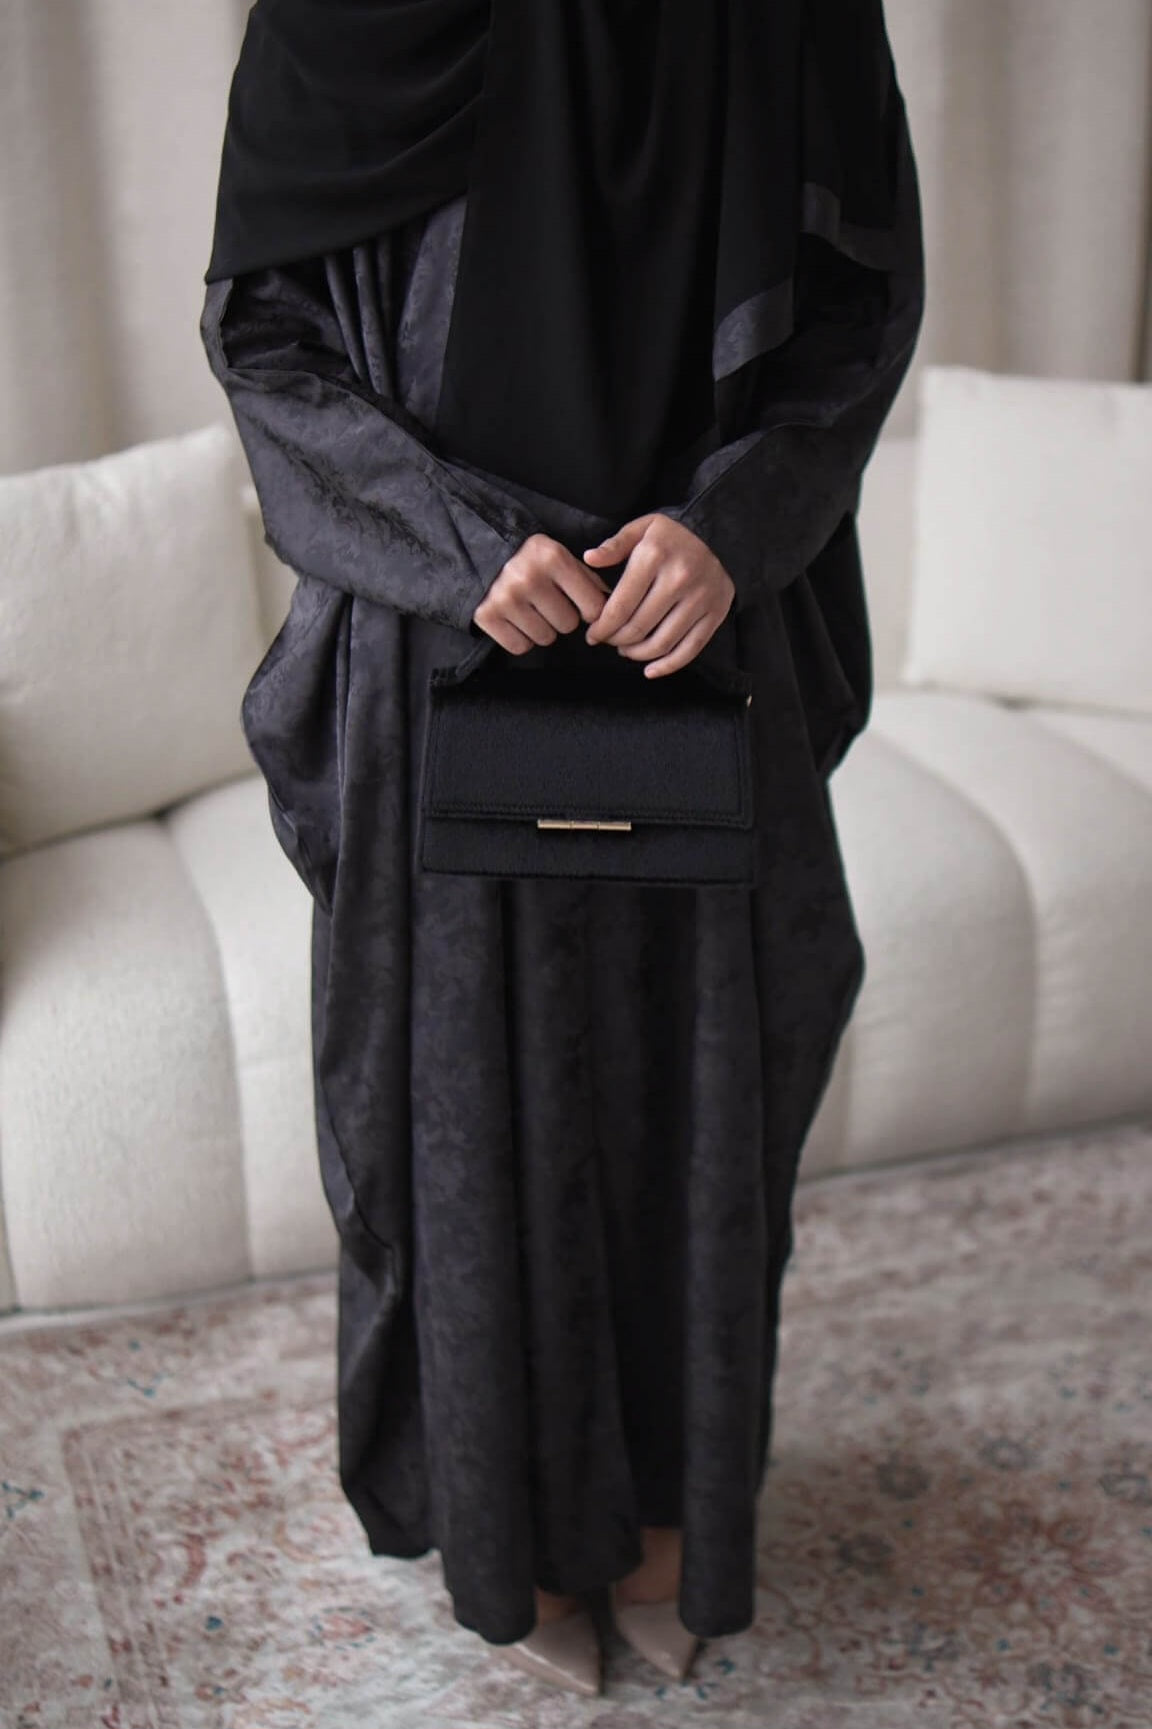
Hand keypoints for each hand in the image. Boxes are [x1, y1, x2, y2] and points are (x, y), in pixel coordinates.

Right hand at [471, 532, 611, 652]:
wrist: (480, 553)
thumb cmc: (530, 559)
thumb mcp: (560, 556)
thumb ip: (587, 579)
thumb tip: (613, 609)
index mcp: (552, 557)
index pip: (593, 607)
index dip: (590, 611)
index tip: (582, 607)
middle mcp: (528, 576)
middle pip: (568, 625)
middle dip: (561, 617)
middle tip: (546, 602)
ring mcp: (505, 597)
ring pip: (545, 638)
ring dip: (541, 629)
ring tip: (529, 609)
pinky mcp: (486, 615)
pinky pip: (520, 647)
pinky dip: (520, 638)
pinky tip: (514, 619)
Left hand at [582, 514, 735, 677]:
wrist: (722, 535)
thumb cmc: (673, 534)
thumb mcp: (643, 527)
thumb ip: (615, 545)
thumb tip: (589, 559)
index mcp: (654, 557)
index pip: (620, 607)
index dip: (602, 628)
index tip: (592, 635)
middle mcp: (679, 579)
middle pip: (638, 628)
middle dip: (616, 641)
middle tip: (608, 641)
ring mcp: (700, 599)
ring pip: (662, 643)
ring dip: (638, 654)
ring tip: (626, 650)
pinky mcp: (716, 613)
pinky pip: (690, 649)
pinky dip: (668, 666)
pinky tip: (650, 670)